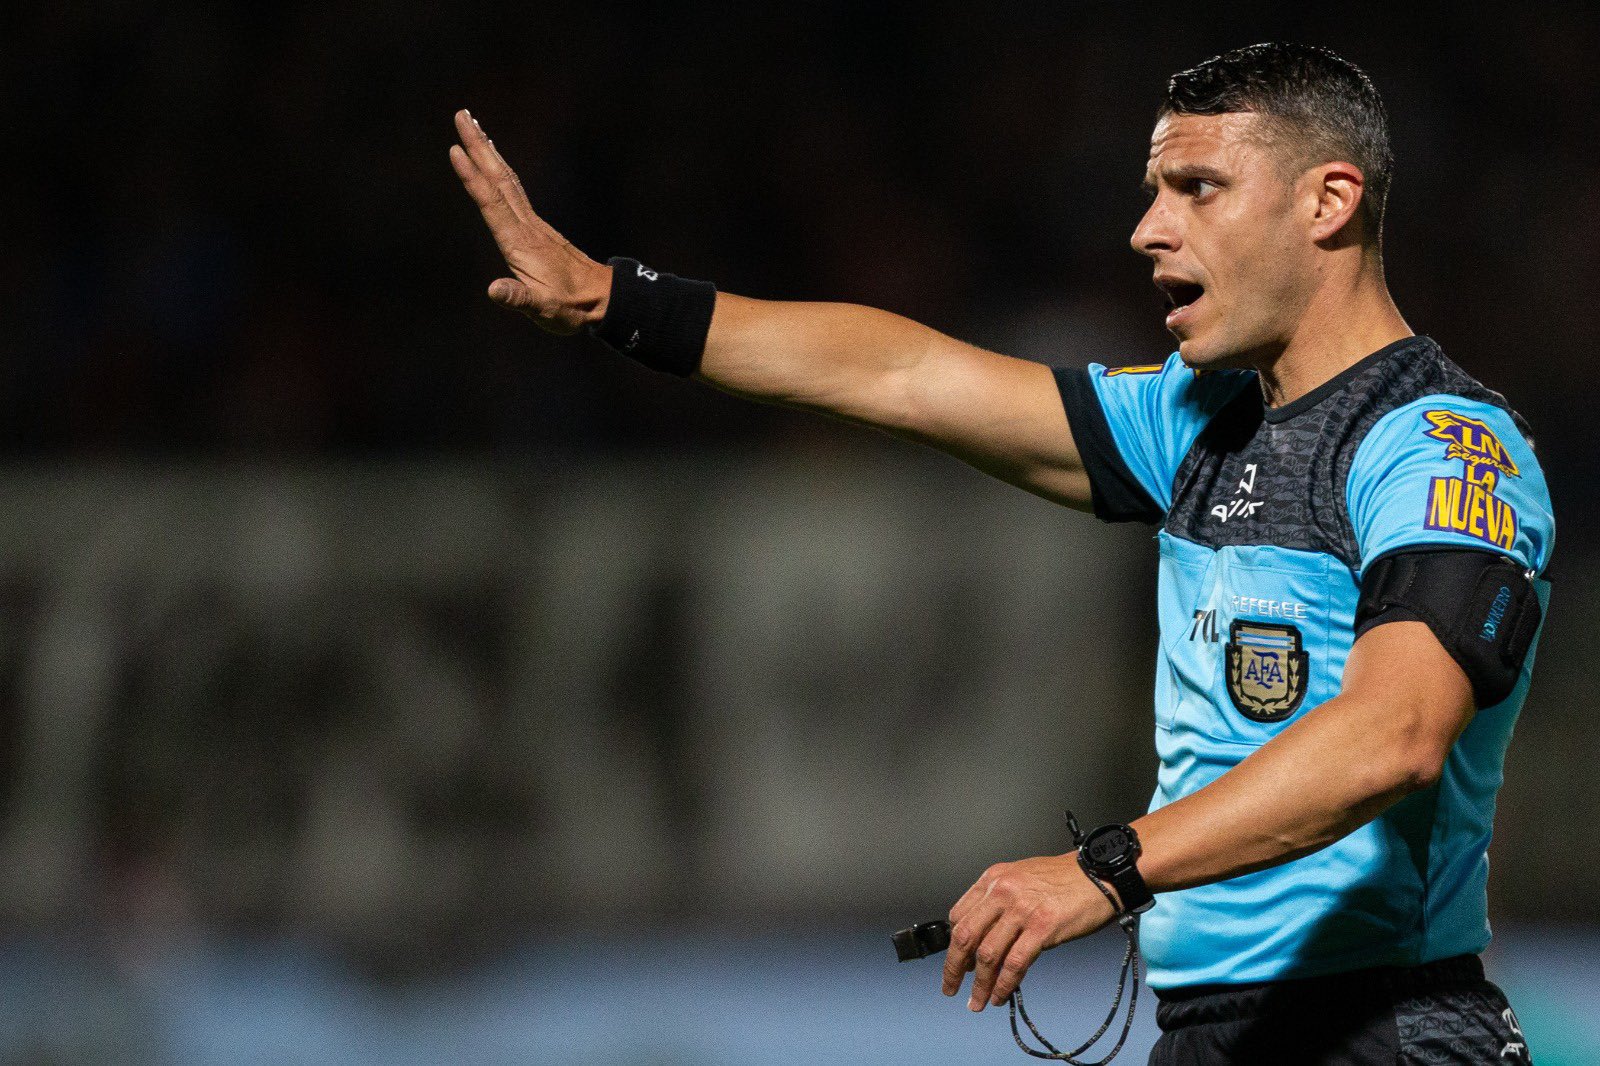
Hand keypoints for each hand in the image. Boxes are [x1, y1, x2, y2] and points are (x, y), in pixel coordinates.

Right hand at [449, 110, 610, 333]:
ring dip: (488, 151)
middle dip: (478, 146)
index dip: (472, 177)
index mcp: (519, 243)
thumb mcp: (543, 308)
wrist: (602, 300)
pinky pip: (513, 189)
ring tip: (473, 126)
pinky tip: (495, 163)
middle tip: (461, 114)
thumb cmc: (570, 308)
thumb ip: (518, 298)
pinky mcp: (536, 228)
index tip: (455, 149)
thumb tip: (494, 290)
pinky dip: (500, 170)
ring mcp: (532, 224)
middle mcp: (525, 226)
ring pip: (507, 179)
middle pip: (498, 178)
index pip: (491, 203)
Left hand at [942, 852, 1117, 1010]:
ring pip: (987, 955)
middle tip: (950, 987)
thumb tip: (985, 936)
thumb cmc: (1064, 878)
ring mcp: (1021, 910)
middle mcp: (1002, 892)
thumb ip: (1000, 901)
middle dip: (953, 968)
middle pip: (965, 936)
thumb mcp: (1021, 878)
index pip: (959, 916)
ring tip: (977, 1001)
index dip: (954, 944)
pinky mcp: (1042, 928)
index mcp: (993, 878)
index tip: (957, 962)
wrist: (1099, 874)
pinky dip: (1004, 985)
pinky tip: (1000, 995)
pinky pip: (1014, 963)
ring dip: (979, 984)